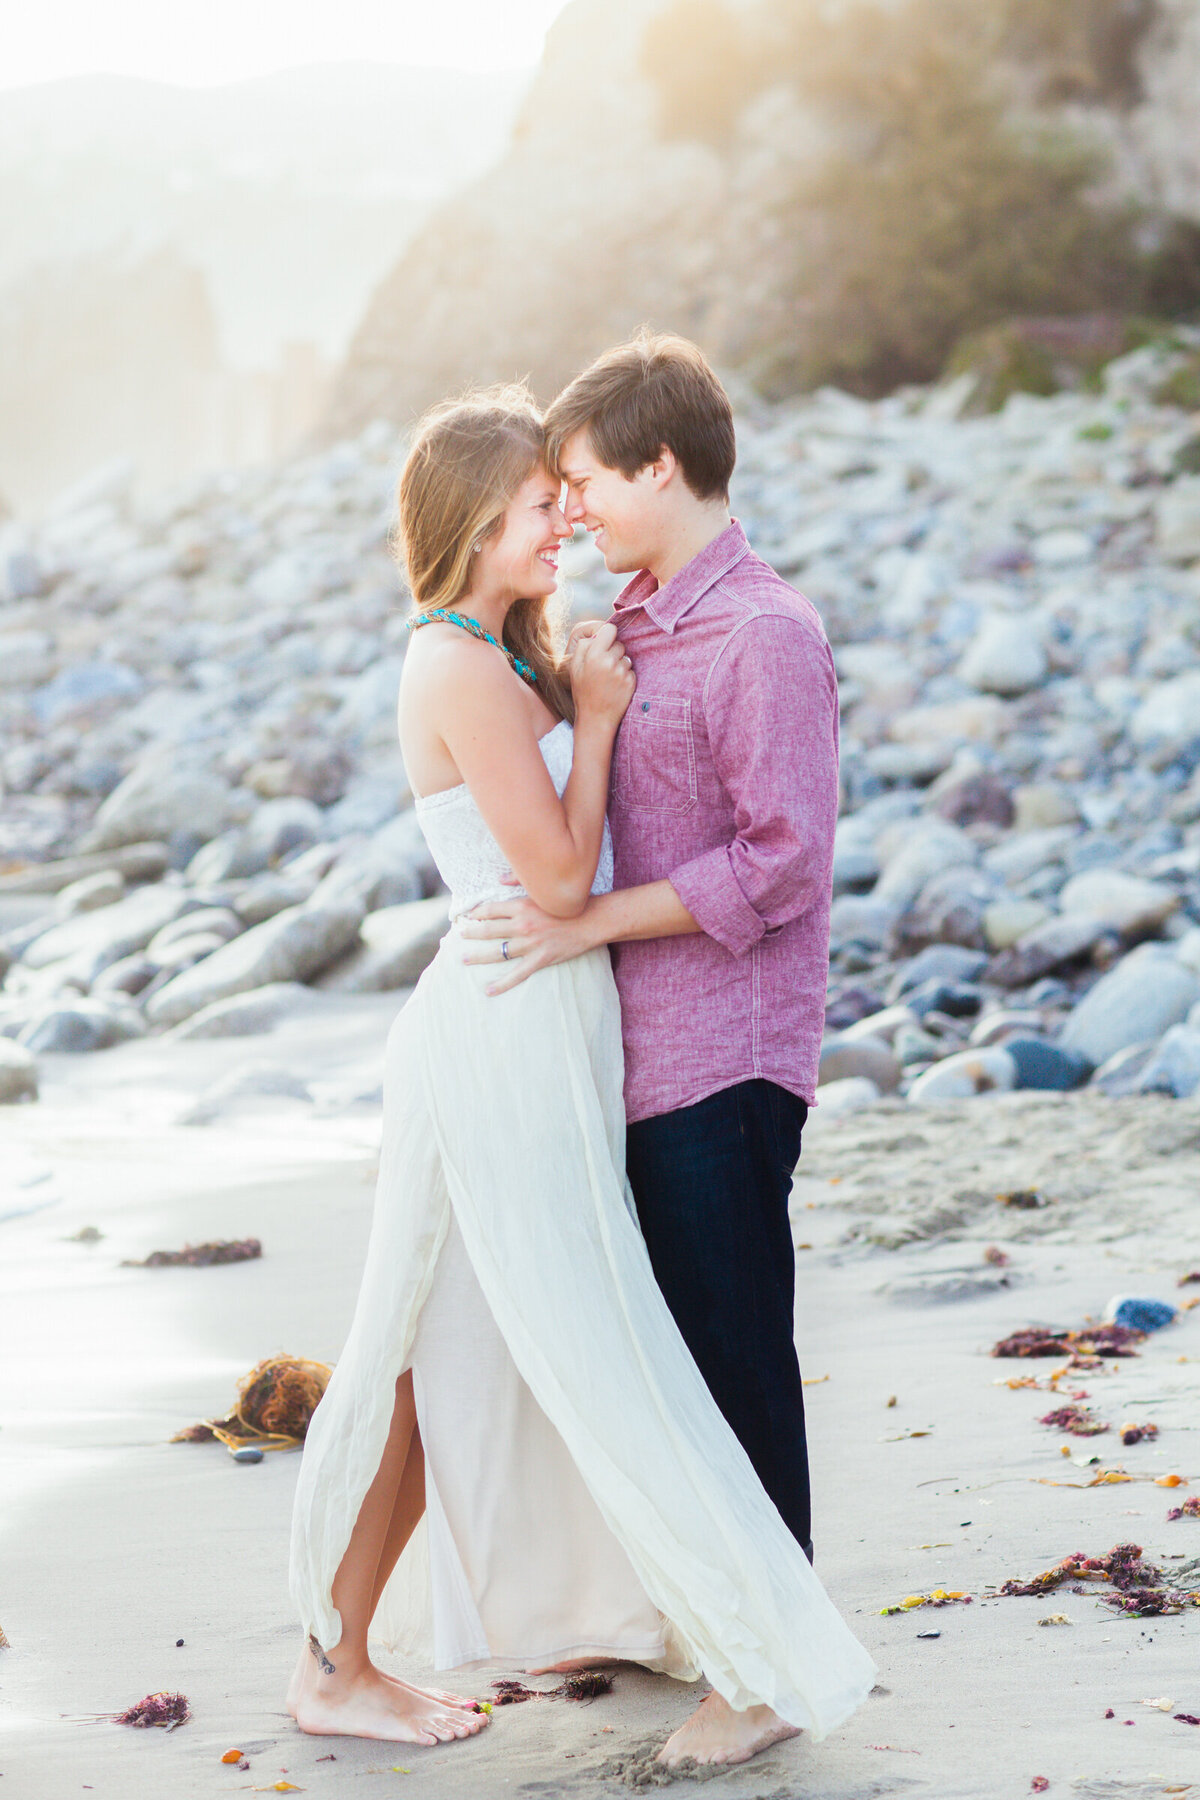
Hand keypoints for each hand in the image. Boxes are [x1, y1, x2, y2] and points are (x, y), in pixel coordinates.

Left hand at [460, 892, 599, 993]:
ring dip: (478, 957)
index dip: (476, 913)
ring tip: (464, 959)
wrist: (592, 920)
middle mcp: (523, 924)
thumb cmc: (568, 903)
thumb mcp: (543, 888)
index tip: (467, 916)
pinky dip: (502, 984)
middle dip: (471, 933)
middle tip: (459, 936)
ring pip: (498, 952)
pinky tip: (488, 989)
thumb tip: (499, 879)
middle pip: (489, 930)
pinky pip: (517, 974)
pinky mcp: (541, 959)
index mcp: (522, 905)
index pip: (491, 910)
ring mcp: (531, 944)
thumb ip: (519, 880)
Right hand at [568, 619, 634, 727]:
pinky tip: (616, 686)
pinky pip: (631, 670)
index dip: (608, 634)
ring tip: (609, 678)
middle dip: (613, 652)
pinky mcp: (631, 681)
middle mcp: (609, 662)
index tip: (605, 642)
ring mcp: (621, 672)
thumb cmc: (583, 691)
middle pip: (619, 644)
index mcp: (593, 655)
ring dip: (620, 664)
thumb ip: (583, 647)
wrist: (596, 718)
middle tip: (604, 666)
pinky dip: (625, 675)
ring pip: (626, 657)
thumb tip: (597, 634)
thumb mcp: (574, 668)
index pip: (610, 629)